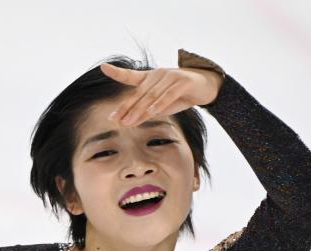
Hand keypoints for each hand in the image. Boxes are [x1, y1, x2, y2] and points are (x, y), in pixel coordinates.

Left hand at [101, 62, 223, 126]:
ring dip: (139, 111)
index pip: (130, 75)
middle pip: (138, 93)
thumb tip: (128, 121)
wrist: (207, 86)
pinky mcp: (183, 82)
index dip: (117, 72)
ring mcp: (170, 76)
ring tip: (128, 122)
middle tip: (114, 120)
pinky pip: (168, 95)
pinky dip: (159, 104)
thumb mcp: (162, 105)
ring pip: (151, 96)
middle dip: (125, 108)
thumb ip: (146, 111)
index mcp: (150, 77)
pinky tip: (151, 112)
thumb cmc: (181, 95)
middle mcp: (158, 74)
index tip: (103, 67)